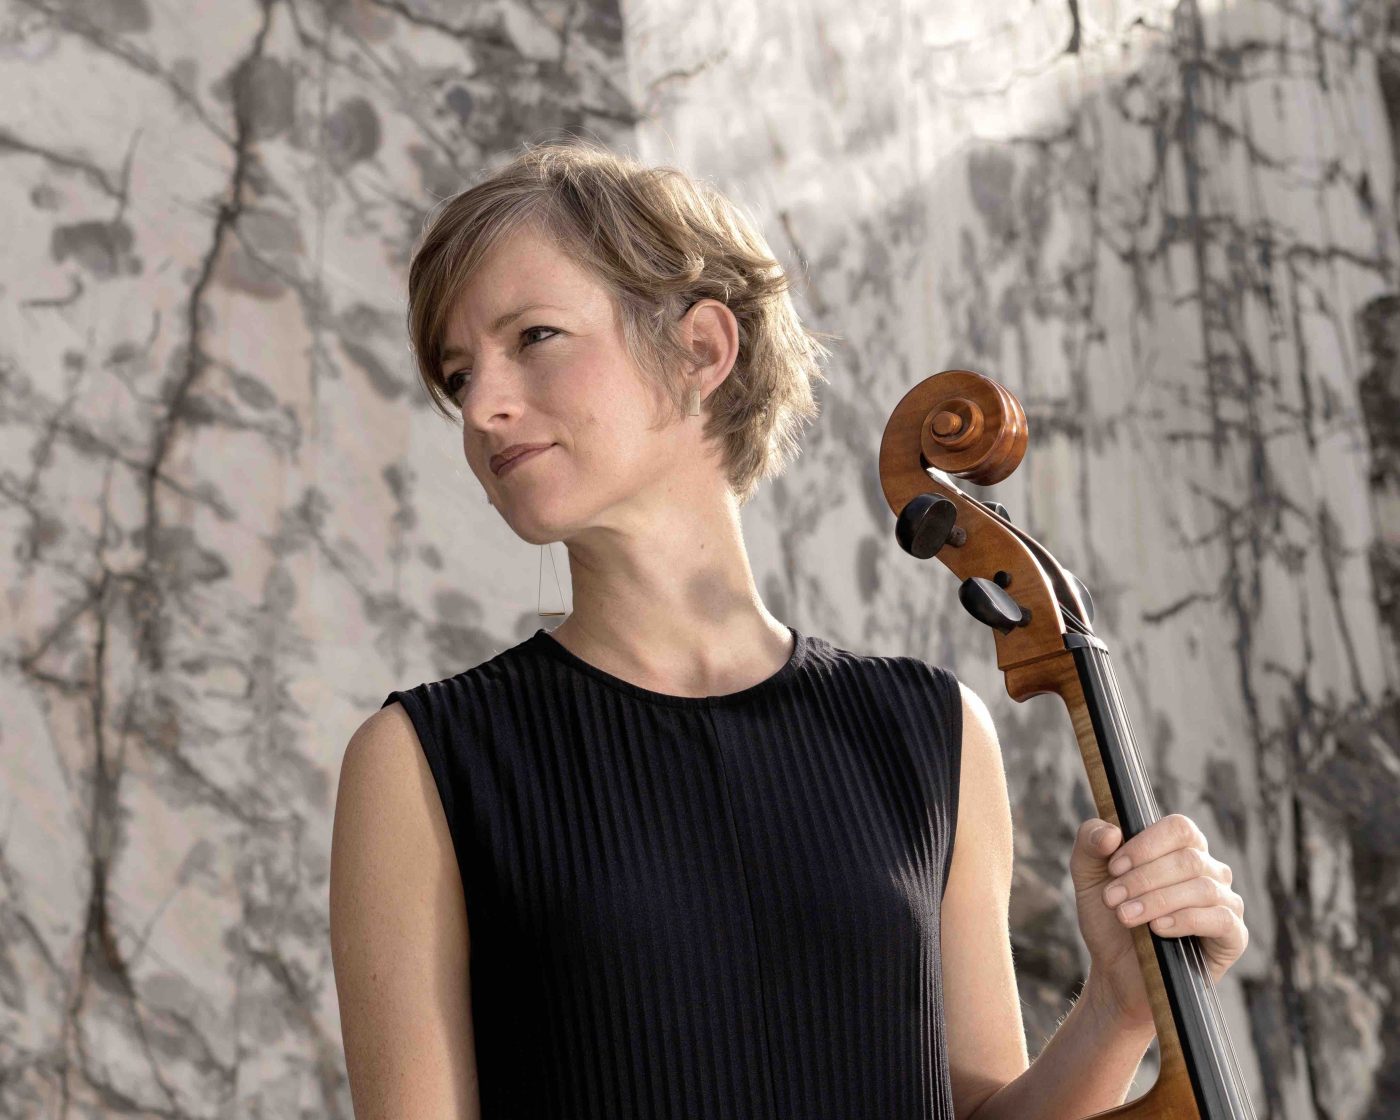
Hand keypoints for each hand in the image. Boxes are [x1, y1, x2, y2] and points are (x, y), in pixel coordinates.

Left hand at [1070, 813, 1248, 1029]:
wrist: (1116, 971)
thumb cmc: (1108, 918)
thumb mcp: (1087, 875)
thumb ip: (1089, 842)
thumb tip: (1111, 832)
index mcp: (1182, 849)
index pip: (1179, 828)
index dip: (1145, 845)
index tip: (1114, 867)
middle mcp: (1209, 871)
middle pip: (1188, 859)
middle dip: (1142, 879)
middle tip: (1112, 899)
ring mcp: (1225, 903)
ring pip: (1202, 888)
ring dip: (1156, 901)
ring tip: (1125, 917)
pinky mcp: (1233, 937)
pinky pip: (1221, 919)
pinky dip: (1186, 920)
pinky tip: (1158, 929)